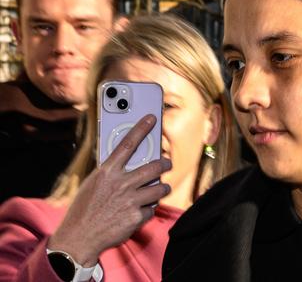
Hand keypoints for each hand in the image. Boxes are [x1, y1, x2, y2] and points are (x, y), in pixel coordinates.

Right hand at [48, 114, 171, 265]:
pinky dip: (147, 210)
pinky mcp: (136, 216)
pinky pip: (151, 209)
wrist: (78, 238)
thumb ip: (110, 172)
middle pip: (154, 166)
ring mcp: (130, 200)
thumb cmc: (84, 209)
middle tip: (167, 163)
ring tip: (161, 188)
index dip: (141, 128)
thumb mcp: (92, 184)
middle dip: (165, 164)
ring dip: (163, 188)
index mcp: (107, 172)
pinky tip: (139, 212)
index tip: (152, 118)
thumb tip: (127, 162)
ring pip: (160, 188)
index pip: (128, 143)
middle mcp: (121, 183)